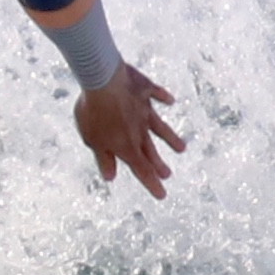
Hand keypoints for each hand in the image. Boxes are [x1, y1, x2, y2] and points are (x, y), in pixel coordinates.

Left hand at [75, 67, 187, 196]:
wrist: (105, 80)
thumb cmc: (95, 113)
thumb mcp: (93, 140)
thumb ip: (104, 158)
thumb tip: (111, 177)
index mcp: (127, 145)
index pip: (141, 170)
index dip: (152, 184)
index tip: (162, 195)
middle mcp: (140, 130)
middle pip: (150, 151)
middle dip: (158, 165)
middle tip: (167, 174)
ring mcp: (145, 110)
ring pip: (160, 127)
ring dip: (170, 138)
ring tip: (181, 148)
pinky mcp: (145, 89)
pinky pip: (156, 94)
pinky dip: (163, 97)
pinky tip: (170, 100)